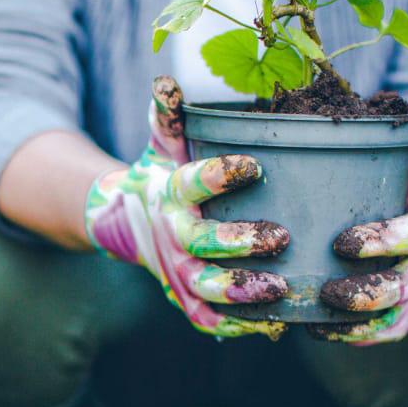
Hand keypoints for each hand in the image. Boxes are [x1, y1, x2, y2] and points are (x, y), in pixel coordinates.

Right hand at [84, 76, 288, 338]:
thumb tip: (166, 80)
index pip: (194, 183)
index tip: (255, 165)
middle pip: (202, 244)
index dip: (222, 175)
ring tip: (281, 286)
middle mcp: (173, 236)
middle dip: (239, 243)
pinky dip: (237, 325)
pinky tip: (273, 324)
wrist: (126, 223)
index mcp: (172, 193)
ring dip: (243, 291)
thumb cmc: (163, 176)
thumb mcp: (164, 144)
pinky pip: (209, 319)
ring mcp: (179, 272)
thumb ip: (170, 115)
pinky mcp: (186, 299)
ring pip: (207, 288)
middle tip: (280, 236)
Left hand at [310, 133, 407, 345]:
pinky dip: (353, 337)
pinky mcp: (405, 310)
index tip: (341, 244)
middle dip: (366, 294)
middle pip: (403, 287)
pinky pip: (384, 332)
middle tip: (327, 292)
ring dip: (357, 323)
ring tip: (318, 317)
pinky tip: (318, 331)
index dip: (383, 242)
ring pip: (394, 317)